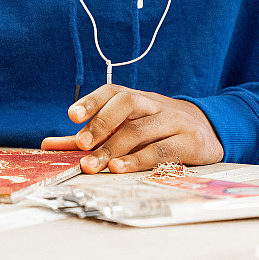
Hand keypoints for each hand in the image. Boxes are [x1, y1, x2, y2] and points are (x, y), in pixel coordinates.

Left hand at [41, 84, 222, 172]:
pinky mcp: (189, 141)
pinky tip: (121, 168)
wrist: (209, 129)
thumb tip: (49, 145)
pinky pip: (162, 149)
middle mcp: (153, 104)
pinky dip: (139, 159)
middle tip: (81, 144)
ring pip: (141, 129)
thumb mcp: (126, 127)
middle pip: (126, 103)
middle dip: (101, 123)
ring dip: (115, 148)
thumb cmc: (158, 129)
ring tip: (94, 164)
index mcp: (135, 98)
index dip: (91, 101)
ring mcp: (172, 121)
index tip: (72, 116)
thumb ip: (89, 137)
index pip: (111, 91)